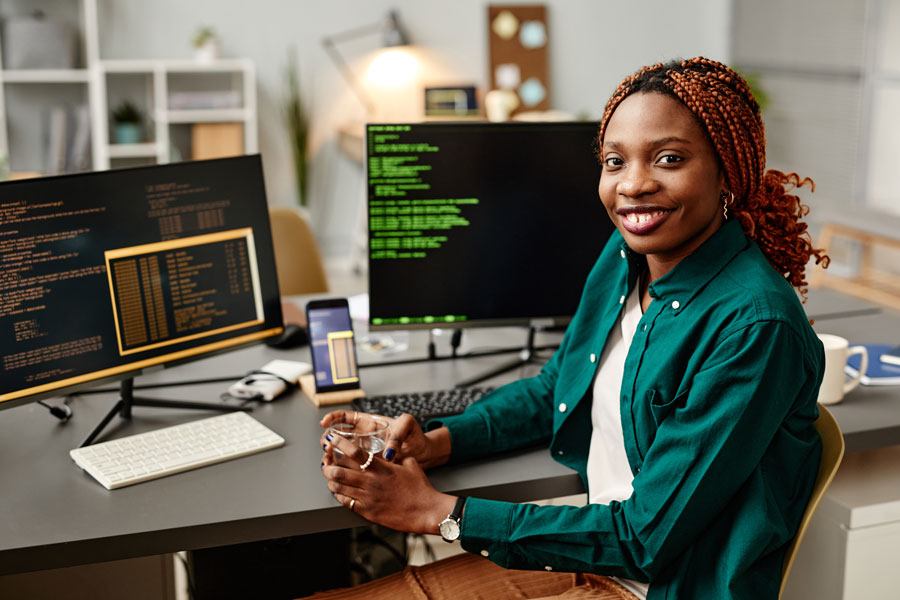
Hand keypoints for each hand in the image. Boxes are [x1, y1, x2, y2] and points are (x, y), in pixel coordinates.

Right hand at [319, 410, 450, 467]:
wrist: (422, 453)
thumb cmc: (415, 436)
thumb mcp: (409, 426)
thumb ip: (398, 433)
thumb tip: (388, 452)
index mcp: (370, 423)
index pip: (346, 417)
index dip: (333, 418)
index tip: (325, 423)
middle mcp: (364, 437)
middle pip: (338, 435)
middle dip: (328, 439)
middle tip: (327, 446)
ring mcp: (364, 452)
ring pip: (340, 452)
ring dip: (331, 456)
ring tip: (328, 461)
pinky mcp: (367, 466)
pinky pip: (350, 466)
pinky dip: (341, 469)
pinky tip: (337, 473)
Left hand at [321, 432, 456, 534]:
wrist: (426, 511)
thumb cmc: (420, 488)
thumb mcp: (410, 464)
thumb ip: (396, 456)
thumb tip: (389, 451)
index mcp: (381, 468)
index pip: (354, 452)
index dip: (340, 444)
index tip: (332, 439)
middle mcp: (371, 482)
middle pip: (338, 471)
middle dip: (328, 464)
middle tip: (326, 460)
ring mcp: (367, 498)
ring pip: (338, 487)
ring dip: (330, 480)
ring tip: (330, 475)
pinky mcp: (367, 512)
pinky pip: (345, 502)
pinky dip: (339, 495)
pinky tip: (339, 491)